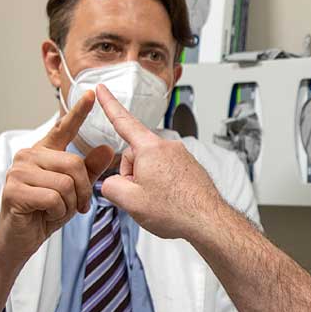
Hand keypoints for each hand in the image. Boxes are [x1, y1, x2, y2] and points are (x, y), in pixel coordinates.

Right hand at [0, 90, 113, 260]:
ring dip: (69, 204)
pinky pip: (54, 198)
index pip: (63, 128)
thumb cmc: (46, 213)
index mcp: (44, 152)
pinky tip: (44, 214)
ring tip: (57, 210)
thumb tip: (107, 148)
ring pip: (66, 183)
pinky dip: (58, 212)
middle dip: (82, 190)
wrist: (21, 239)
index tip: (93, 93)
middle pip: (74, 164)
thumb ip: (89, 169)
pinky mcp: (14, 189)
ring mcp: (19, 171)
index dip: (79, 112)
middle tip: (76, 206)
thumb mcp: (74, 191)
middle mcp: (29, 155)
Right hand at [96, 83, 227, 240]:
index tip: (101, 90)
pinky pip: (166, 172)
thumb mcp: (130, 201)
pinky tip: (169, 201)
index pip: (123, 122)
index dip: (109, 105)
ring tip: (158, 202)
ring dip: (147, 181)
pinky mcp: (190, 167)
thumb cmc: (175, 210)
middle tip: (140, 196)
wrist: (209, 221)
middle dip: (131, 174)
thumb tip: (112, 183)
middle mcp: (168, 147)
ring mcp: (182, 156)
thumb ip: (110, 186)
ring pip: (151, 165)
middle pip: (136, 154)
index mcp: (150, 148)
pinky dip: (162, 185)